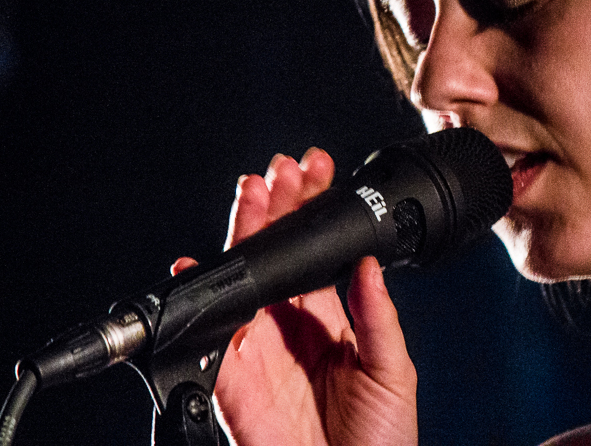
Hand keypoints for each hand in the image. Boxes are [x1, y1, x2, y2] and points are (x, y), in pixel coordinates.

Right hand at [171, 149, 417, 445]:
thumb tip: (369, 264)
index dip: (310, 217)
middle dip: (272, 213)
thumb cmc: (383, 441)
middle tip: (276, 171)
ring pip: (241, 287)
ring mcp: (258, 356)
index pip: (312, 259)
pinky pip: (208, 344)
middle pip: (272, 262)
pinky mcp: (233, 387)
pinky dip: (197, 308)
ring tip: (251, 195)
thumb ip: (378, 317)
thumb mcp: (393, 371)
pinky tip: (197, 267)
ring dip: (241, 240)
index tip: (313, 174)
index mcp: (327, 324)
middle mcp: (288, 333)